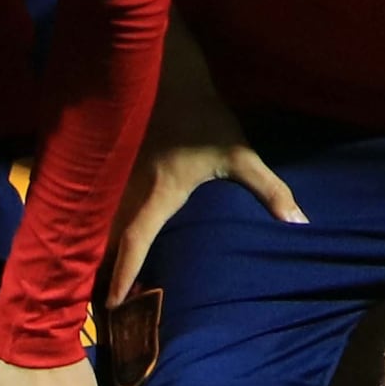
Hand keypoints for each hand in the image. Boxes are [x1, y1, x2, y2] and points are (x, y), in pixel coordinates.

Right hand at [111, 38, 302, 298]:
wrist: (170, 76)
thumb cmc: (205, 119)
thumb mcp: (240, 155)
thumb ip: (269, 189)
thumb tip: (299, 221)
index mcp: (158, 193)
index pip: (136, 241)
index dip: (124, 274)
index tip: (115, 306)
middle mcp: (128, 189)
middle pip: (105, 238)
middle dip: (96, 272)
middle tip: (95, 309)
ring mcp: (114, 177)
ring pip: (95, 221)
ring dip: (90, 249)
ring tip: (85, 285)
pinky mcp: (109, 166)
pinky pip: (93, 202)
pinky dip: (88, 224)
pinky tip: (84, 243)